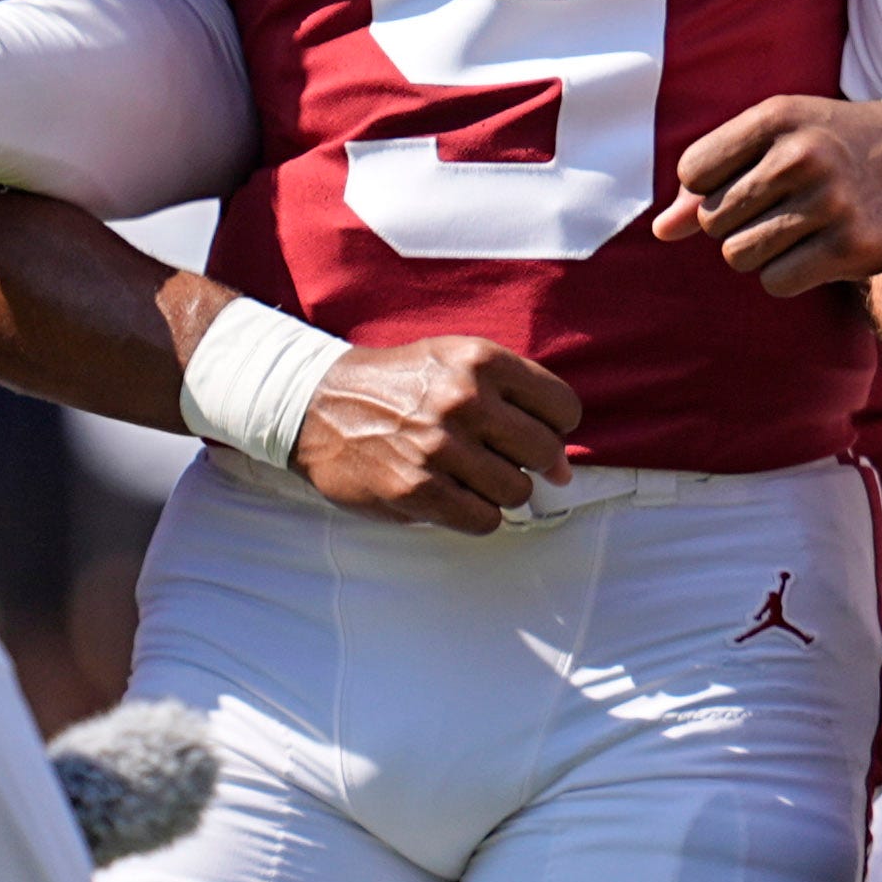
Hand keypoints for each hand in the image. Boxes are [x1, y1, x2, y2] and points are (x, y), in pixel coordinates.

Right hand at [291, 334, 583, 535]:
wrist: (317, 404)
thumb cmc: (402, 385)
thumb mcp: (459, 364)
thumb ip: (519, 403)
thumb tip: (565, 472)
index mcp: (482, 360)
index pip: (564, 407)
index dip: (554, 426)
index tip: (529, 431)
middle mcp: (464, 400)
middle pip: (544, 452)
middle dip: (529, 462)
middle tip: (496, 457)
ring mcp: (438, 447)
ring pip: (517, 491)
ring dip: (499, 491)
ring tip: (467, 475)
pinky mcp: (415, 489)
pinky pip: (484, 520)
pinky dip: (476, 515)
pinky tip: (453, 496)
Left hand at [656, 95, 881, 294]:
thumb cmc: (832, 146)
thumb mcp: (777, 139)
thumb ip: (712, 178)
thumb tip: (660, 231)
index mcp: (779, 117)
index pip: (693, 171)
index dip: (710, 186)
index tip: (748, 180)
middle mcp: (805, 155)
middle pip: (712, 219)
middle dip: (736, 222)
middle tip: (782, 206)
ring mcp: (831, 202)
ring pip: (738, 255)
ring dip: (759, 252)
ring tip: (798, 229)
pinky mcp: (853, 246)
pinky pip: (775, 282)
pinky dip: (787, 274)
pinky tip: (817, 251)